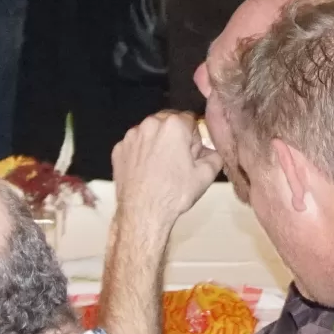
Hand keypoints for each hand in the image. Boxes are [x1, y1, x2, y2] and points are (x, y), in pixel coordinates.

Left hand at [111, 112, 220, 241]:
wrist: (143, 214)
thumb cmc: (175, 193)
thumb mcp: (206, 175)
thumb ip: (215, 155)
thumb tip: (212, 150)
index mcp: (173, 125)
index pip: (190, 119)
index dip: (194, 137)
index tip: (192, 153)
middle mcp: (150, 124)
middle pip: (168, 122)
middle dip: (175, 136)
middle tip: (178, 160)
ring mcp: (131, 137)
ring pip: (150, 132)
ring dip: (157, 143)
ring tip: (161, 168)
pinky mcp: (118, 149)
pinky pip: (135, 145)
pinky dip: (141, 153)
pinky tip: (146, 171)